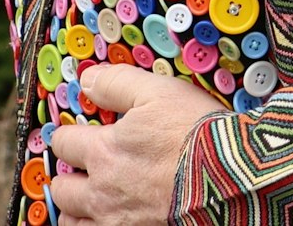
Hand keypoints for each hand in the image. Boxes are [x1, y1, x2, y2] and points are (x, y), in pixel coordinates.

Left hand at [46, 65, 226, 225]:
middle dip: (68, 175)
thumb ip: (117, 83)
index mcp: (103, 151)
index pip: (63, 142)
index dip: (67, 135)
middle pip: (62, 187)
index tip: (74, 135)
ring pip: (72, 220)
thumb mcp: (159, 92)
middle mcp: (102, 190)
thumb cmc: (197, 135)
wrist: (230, 178)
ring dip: (76, 208)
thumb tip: (89, 80)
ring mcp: (116, 220)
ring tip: (89, 200)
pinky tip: (109, 218)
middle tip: (81, 170)